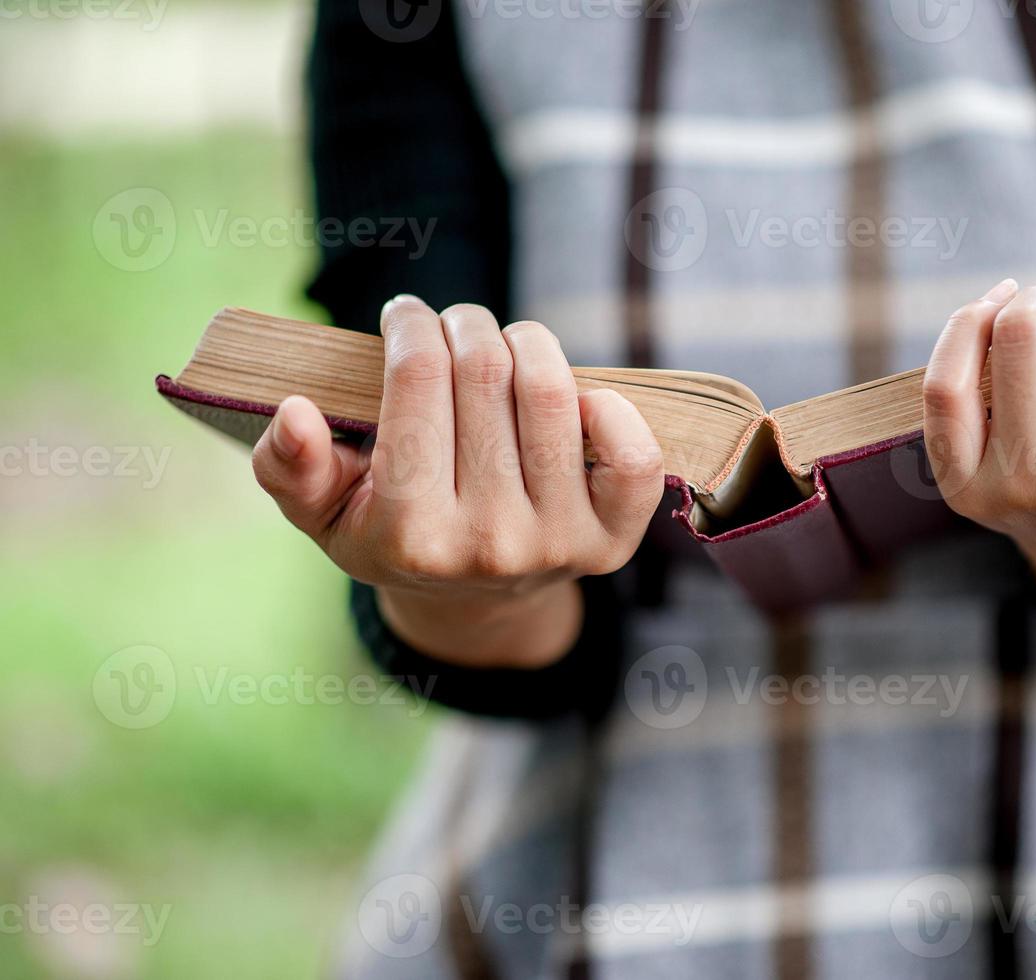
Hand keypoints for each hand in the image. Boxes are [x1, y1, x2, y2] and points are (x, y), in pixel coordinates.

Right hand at [251, 297, 664, 666]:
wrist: (473, 601)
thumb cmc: (392, 534)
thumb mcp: (324, 513)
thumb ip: (291, 468)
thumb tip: (295, 412)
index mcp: (409, 534)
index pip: (417, 381)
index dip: (410, 326)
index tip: (405, 315)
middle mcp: (488, 543)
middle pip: (484, 373)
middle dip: (464, 326)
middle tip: (452, 327)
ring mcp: (556, 543)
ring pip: (551, 394)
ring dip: (526, 343)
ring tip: (502, 348)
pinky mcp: (611, 541)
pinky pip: (633, 456)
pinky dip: (610, 406)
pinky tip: (575, 396)